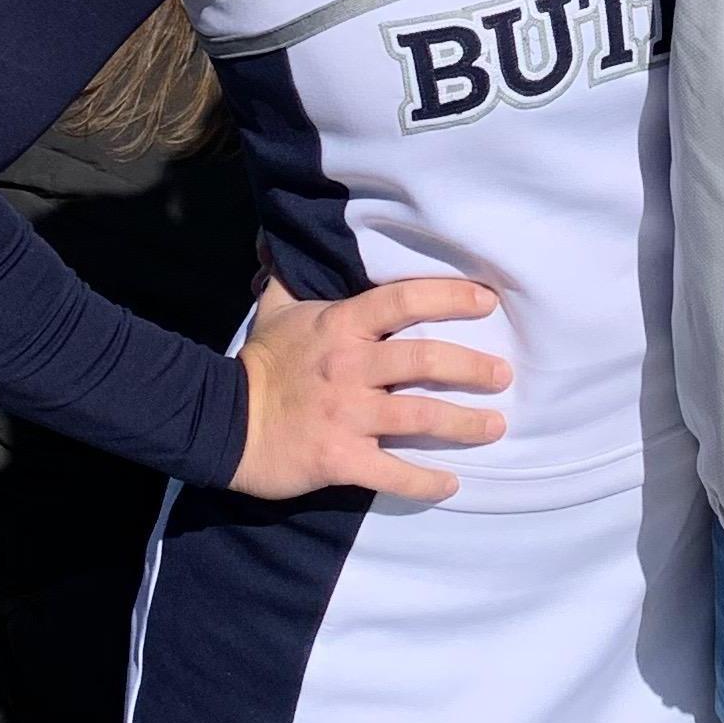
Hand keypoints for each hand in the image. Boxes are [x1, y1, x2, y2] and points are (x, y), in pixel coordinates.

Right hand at [235, 275, 508, 505]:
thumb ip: (290, 275)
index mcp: (340, 326)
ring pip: (421, 416)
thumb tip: (279, 239)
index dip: (450, 297)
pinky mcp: (340, 458)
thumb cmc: (259, 365)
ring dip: (466, 423)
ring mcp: (347, 414)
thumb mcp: (275, 310)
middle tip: (503, 374)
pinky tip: (451, 483)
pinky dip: (426, 481)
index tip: (487, 302)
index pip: (404, 300)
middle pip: (426, 358)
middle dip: (472, 367)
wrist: (221, 423)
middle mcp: (349, 366)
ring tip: (496, 426)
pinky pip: (393, 471)